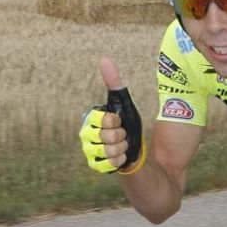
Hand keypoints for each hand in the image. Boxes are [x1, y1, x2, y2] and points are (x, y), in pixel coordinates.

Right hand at [79, 58, 141, 172]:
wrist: (140, 153)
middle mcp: (86, 135)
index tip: (119, 122)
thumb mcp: (124, 104)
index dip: (115, 122)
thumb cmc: (131, 128)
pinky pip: (109, 163)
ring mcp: (89, 152)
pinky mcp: (96, 167)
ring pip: (108, 149)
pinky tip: (122, 158)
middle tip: (123, 136)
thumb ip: (114, 83)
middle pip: (105, 135)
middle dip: (121, 135)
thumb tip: (105, 59)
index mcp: (90, 119)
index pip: (102, 119)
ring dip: (122, 148)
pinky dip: (121, 160)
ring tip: (123, 147)